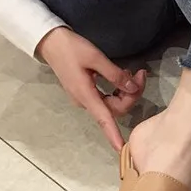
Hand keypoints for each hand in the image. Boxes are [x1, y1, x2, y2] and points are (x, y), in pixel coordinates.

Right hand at [35, 26, 145, 151]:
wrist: (51, 42)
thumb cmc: (71, 49)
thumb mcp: (95, 58)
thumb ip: (115, 74)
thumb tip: (132, 87)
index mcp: (86, 95)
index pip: (104, 119)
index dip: (113, 134)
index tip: (122, 148)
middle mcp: (85, 101)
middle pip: (115, 109)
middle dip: (131, 95)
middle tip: (140, 73)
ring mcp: (85, 97)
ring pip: (112, 103)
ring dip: (126, 91)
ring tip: (133, 72)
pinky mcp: (86, 91)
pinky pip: (106, 97)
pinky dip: (118, 89)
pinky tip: (122, 75)